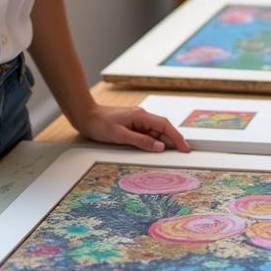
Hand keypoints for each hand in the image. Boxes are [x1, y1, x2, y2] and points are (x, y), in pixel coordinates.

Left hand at [70, 103, 190, 153]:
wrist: (85, 116)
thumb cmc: (100, 124)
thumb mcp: (120, 135)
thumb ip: (141, 141)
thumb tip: (159, 147)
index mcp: (141, 116)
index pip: (165, 126)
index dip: (177, 137)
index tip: (185, 147)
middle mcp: (141, 117)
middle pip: (162, 129)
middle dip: (173, 141)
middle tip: (183, 153)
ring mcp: (137, 121)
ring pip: (155, 132)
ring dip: (163, 142)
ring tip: (172, 154)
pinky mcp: (131, 126)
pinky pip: (147, 134)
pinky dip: (153, 142)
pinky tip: (155, 149)